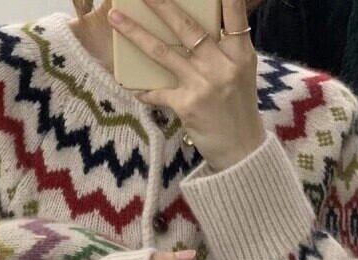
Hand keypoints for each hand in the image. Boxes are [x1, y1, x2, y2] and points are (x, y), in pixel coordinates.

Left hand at [108, 0, 266, 171]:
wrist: (240, 147)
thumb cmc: (238, 108)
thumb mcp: (242, 72)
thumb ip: (226, 49)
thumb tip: (198, 31)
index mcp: (240, 52)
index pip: (232, 12)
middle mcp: (223, 64)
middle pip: (187, 26)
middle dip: (161, 4)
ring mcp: (203, 84)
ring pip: (163, 52)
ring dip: (136, 33)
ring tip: (116, 19)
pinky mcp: (187, 104)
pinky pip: (156, 91)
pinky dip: (142, 89)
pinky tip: (129, 85)